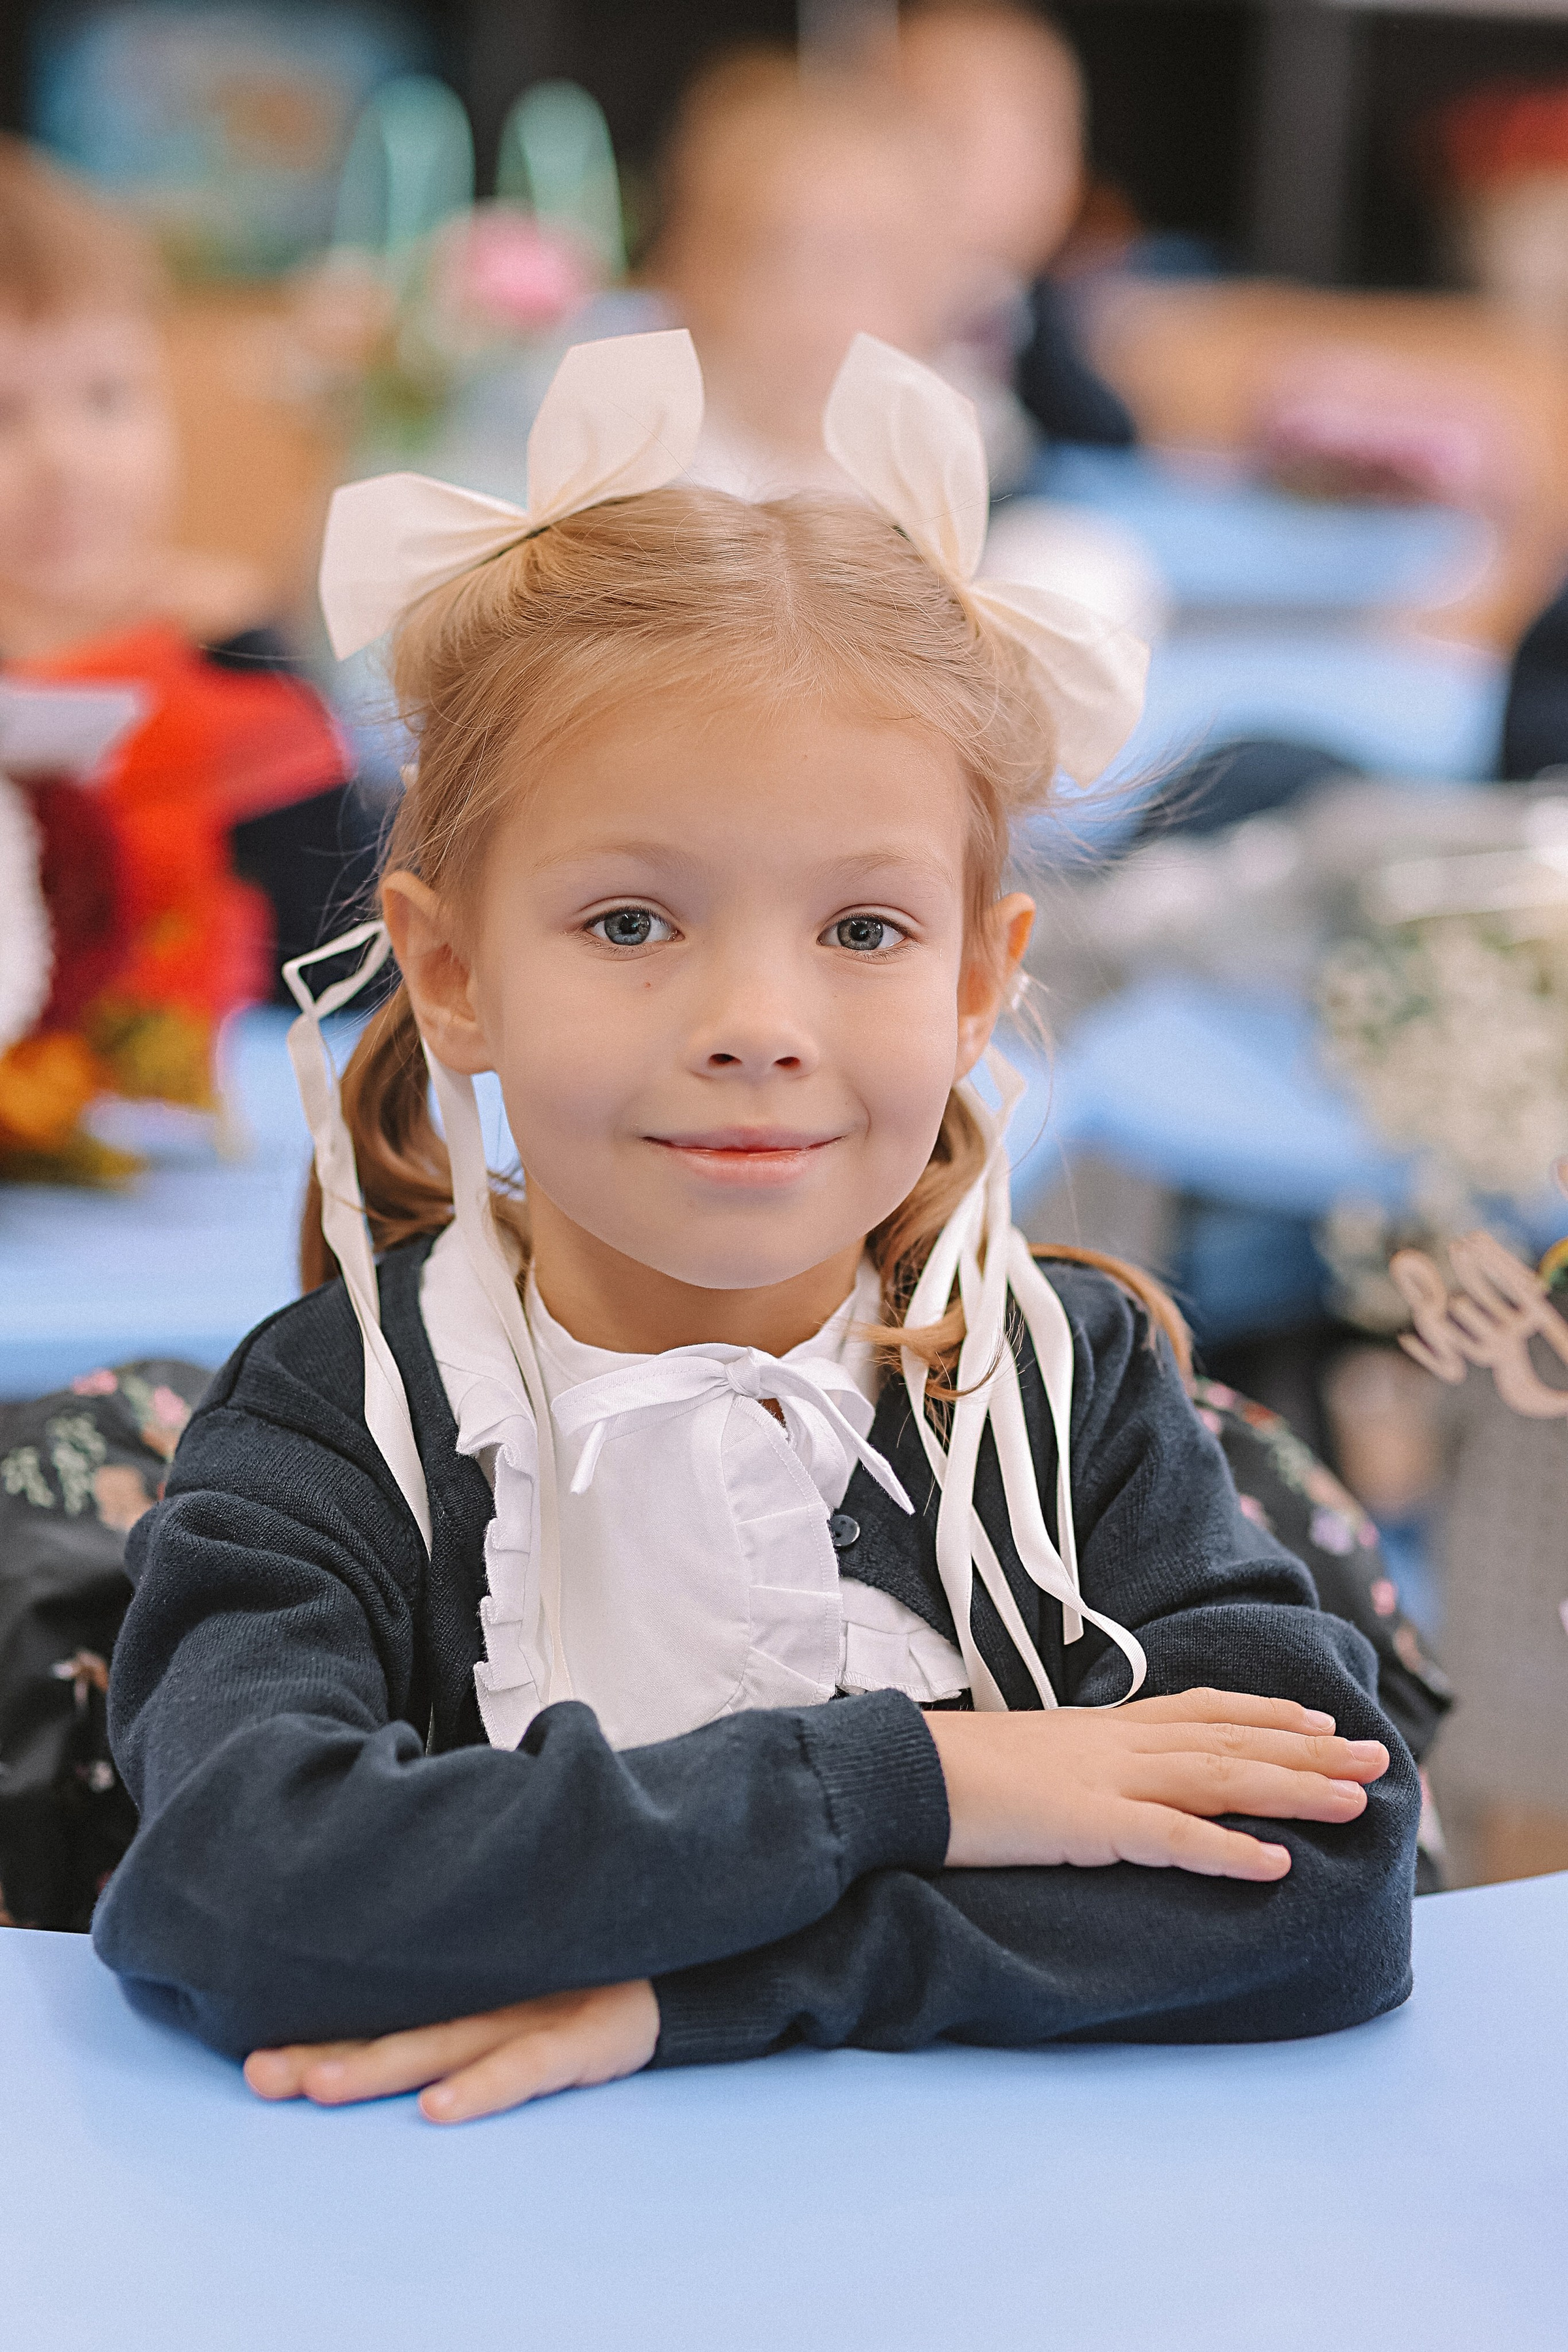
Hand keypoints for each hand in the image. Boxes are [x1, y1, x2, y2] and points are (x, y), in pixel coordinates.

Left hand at [244, 1979, 658, 2124]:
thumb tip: (377, 2023)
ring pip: (443, 2042)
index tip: (248, 2053)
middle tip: (261, 2072)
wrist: (679, 1955)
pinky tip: (439, 2110)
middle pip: (395, 2029)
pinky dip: (483, 2088)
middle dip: (324, 2054)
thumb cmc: (588, 1970)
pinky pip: (525, 2068)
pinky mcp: (583, 2035)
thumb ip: (454, 1990)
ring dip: (378, 2065)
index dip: (318, 2030)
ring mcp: (535, 2011)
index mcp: (469, 1985)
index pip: (382, 2009)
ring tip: (319, 2084)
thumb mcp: (520, 1976)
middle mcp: (489, 1995)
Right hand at [924, 1688, 1388, 1878]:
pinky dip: (1229, 1852)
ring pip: (1219, 1778)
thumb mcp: (1034, 1759)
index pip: (1202, 1710)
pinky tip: (1277, 1865)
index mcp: (1103, 1728)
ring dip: (1294, 1790)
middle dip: (1310, 1751)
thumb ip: (1080, 1766)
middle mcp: (1117, 1744)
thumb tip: (1104, 1785)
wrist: (900, 1775)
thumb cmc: (956, 1775)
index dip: (1267, 1715)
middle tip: (1379, 1757)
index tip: (1322, 1722)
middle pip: (1231, 1740)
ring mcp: (1105, 1781)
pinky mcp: (1088, 1824)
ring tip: (1357, 1801)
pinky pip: (1172, 1839)